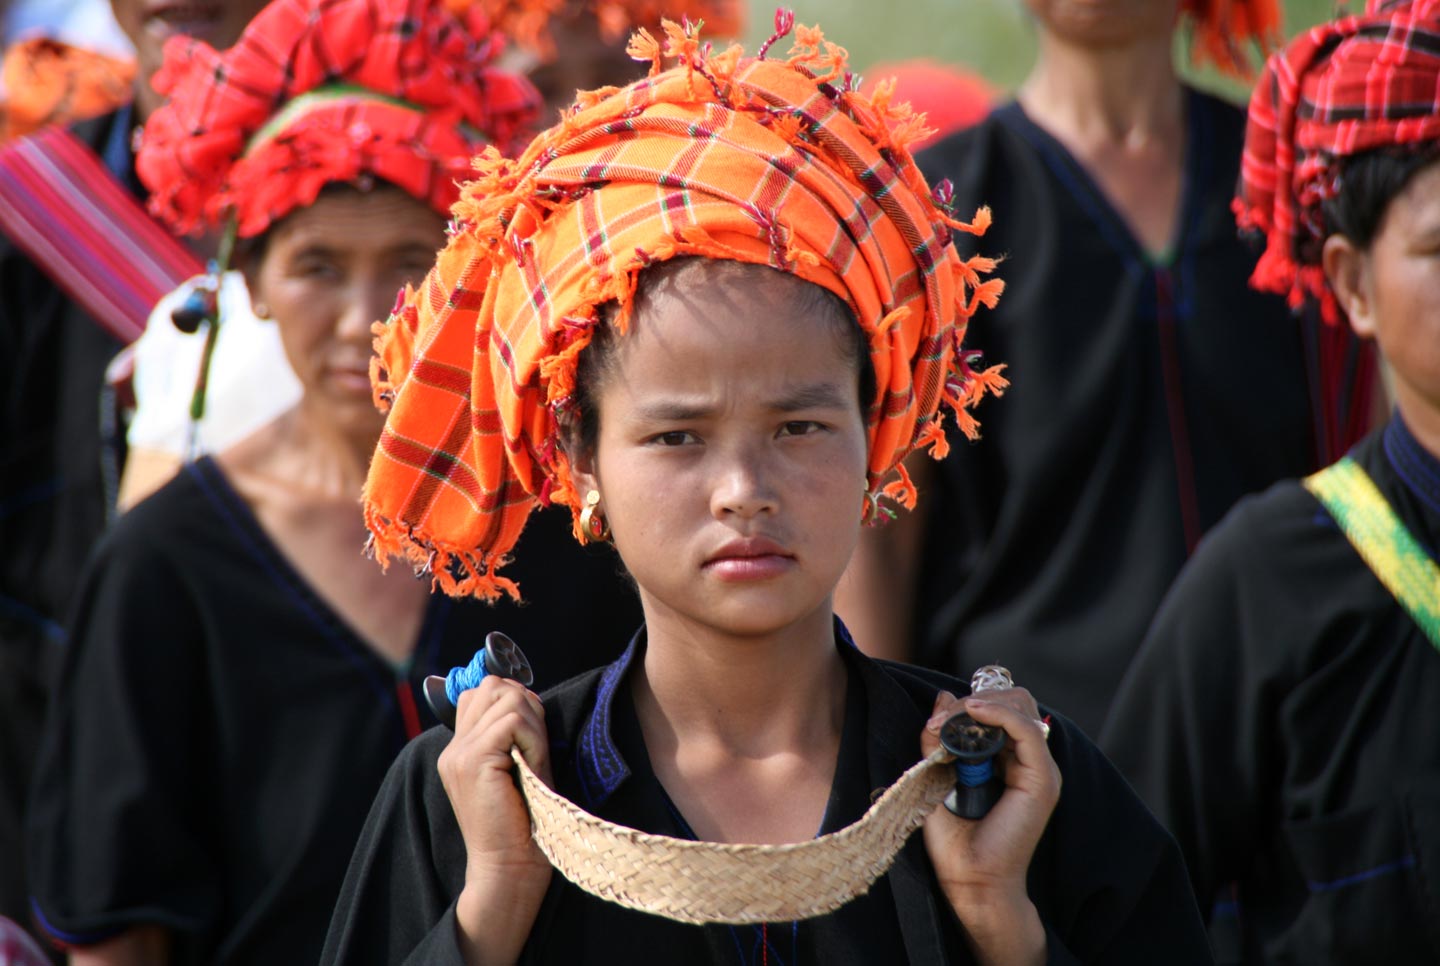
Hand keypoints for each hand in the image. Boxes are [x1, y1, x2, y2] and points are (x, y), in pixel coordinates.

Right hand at [438, 675, 552, 963]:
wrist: (508, 866)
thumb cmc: (522, 822)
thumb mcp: (516, 768)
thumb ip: (513, 735)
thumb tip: (530, 697)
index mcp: (459, 748)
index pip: (484, 690)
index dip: (516, 701)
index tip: (532, 734)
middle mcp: (453, 747)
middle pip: (495, 687)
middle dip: (527, 706)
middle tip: (537, 746)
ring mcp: (459, 752)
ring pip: (508, 699)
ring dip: (534, 725)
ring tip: (535, 760)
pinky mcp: (473, 760)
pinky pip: (513, 721)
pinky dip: (534, 738)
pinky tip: (533, 767)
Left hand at [920, 690, 1059, 965]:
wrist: (969, 879)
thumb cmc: (954, 838)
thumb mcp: (937, 774)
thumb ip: (940, 738)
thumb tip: (943, 698)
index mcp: (1007, 758)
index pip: (1000, 706)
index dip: (968, 703)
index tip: (934, 720)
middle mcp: (1027, 760)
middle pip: (1015, 699)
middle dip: (976, 698)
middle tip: (942, 718)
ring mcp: (1039, 769)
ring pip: (1022, 706)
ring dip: (982, 704)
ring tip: (952, 720)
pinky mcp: (1042, 780)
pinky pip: (1027, 730)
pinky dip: (1000, 713)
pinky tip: (974, 711)